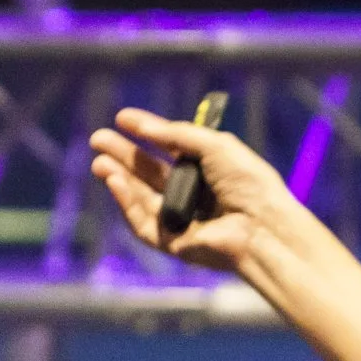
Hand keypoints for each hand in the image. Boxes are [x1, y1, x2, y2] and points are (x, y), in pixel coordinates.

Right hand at [88, 108, 292, 273]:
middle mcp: (192, 193)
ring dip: (119, 177)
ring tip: (100, 161)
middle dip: (123, 156)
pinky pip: (142, 222)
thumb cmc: (250, 183)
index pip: (169, 148)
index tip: (122, 118)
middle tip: (98, 139)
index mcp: (207, 169)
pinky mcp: (172, 242)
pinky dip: (126, 202)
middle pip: (149, 172)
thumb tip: (141, 125)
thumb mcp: (215, 146)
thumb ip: (177, 134)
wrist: (263, 225)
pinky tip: (115, 181)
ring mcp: (181, 219)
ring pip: (141, 197)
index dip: (146, 133)